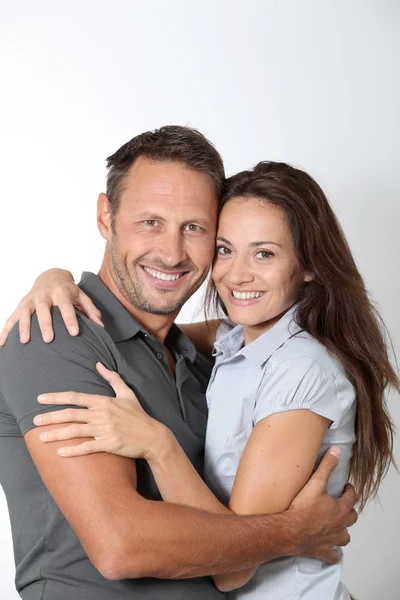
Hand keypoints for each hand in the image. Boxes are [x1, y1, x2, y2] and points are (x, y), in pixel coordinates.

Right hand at [0, 268, 103, 345]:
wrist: (51, 276)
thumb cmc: (68, 290)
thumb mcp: (82, 296)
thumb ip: (91, 310)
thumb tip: (101, 327)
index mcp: (61, 292)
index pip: (66, 306)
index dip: (70, 319)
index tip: (74, 333)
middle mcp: (44, 294)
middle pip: (44, 309)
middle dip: (45, 324)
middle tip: (49, 339)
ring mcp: (30, 299)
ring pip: (25, 312)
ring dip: (24, 326)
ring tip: (25, 342)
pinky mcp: (21, 304)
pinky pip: (11, 317)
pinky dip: (6, 329)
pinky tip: (2, 343)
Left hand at [33, 363, 164, 459]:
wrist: (152, 436)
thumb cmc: (138, 415)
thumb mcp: (127, 393)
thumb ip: (112, 378)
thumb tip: (99, 364)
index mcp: (104, 401)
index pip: (75, 397)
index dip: (56, 397)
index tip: (40, 398)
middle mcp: (102, 414)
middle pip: (71, 414)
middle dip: (51, 417)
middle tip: (35, 421)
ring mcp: (105, 429)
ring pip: (75, 431)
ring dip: (57, 434)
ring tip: (42, 438)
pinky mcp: (109, 444)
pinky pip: (87, 447)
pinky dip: (73, 450)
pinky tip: (60, 453)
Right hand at [288, 447, 357, 563]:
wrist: (289, 530)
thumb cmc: (302, 508)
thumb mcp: (315, 482)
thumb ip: (327, 465)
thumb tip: (337, 450)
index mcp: (340, 509)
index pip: (351, 497)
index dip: (349, 491)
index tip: (346, 487)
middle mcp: (340, 525)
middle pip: (351, 518)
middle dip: (348, 510)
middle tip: (343, 505)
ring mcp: (332, 540)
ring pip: (345, 537)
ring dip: (343, 532)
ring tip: (338, 527)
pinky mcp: (323, 551)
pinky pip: (333, 555)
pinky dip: (333, 553)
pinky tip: (331, 550)